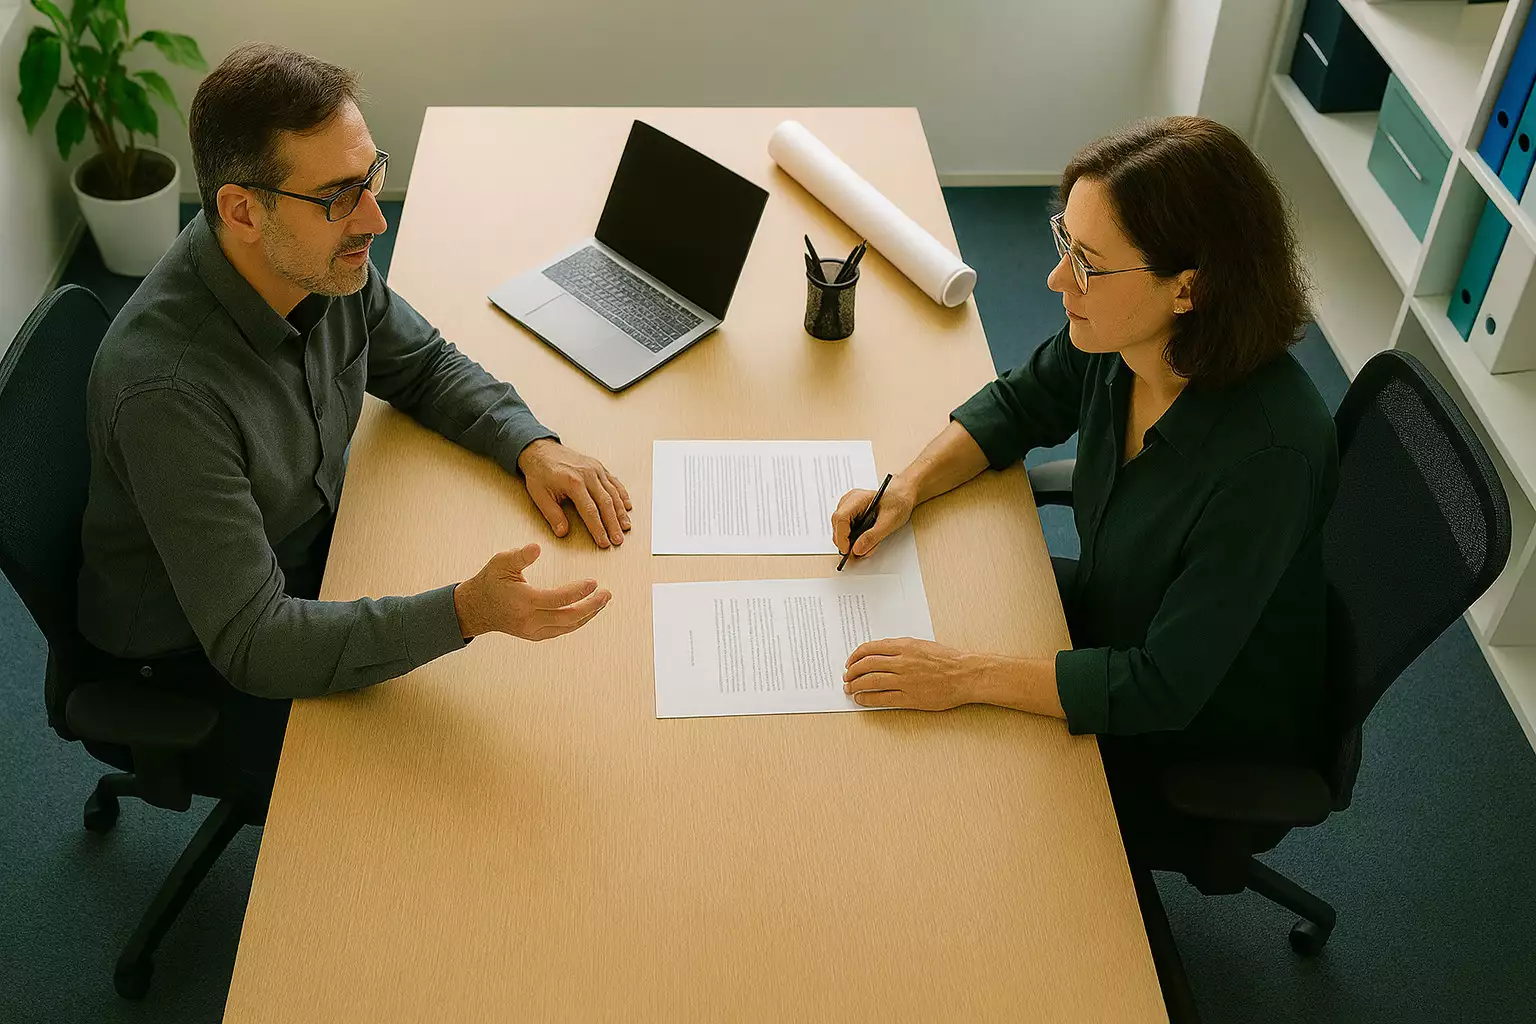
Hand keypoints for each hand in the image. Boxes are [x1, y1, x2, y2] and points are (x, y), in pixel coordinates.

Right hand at [453, 543, 610, 639]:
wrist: (476, 608)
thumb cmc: (491, 581)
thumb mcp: (501, 562)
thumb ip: (520, 555)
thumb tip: (537, 546)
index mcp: (522, 601)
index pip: (557, 599)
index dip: (578, 592)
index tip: (594, 582)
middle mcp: (529, 620)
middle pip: (568, 617)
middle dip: (591, 607)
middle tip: (607, 594)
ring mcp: (532, 631)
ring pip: (568, 627)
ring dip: (588, 615)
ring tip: (603, 601)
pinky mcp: (535, 636)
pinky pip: (562, 630)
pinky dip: (577, 621)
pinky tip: (588, 611)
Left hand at [518, 438, 632, 547]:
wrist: (540, 450)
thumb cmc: (539, 472)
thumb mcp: (540, 495)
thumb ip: (552, 514)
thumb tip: (562, 532)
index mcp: (573, 482)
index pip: (590, 510)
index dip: (598, 528)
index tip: (604, 542)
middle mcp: (588, 474)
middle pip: (606, 503)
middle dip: (613, 524)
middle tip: (618, 540)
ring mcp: (595, 469)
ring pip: (613, 493)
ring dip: (621, 512)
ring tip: (626, 527)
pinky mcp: (599, 467)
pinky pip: (614, 482)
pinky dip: (622, 495)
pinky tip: (627, 506)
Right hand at [831, 475, 916, 559]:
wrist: (901, 498)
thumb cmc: (897, 504)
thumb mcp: (889, 522)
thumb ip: (872, 537)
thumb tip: (857, 550)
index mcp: (858, 498)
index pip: (840, 518)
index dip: (841, 537)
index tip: (848, 552)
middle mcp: (849, 500)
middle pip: (837, 524)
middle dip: (844, 541)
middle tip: (855, 553)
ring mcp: (847, 506)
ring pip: (839, 528)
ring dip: (848, 540)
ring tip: (864, 545)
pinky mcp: (849, 512)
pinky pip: (844, 528)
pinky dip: (851, 537)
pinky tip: (863, 538)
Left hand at [842, 637, 987, 709]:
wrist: (965, 675)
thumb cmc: (947, 659)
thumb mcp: (921, 645)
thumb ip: (900, 648)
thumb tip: (878, 653)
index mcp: (904, 646)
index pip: (870, 649)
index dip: (855, 656)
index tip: (850, 662)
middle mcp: (902, 662)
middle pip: (866, 665)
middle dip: (852, 671)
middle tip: (846, 677)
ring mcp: (905, 680)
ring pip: (871, 682)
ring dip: (856, 686)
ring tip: (849, 689)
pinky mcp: (910, 697)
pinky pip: (883, 698)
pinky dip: (868, 699)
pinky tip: (862, 700)